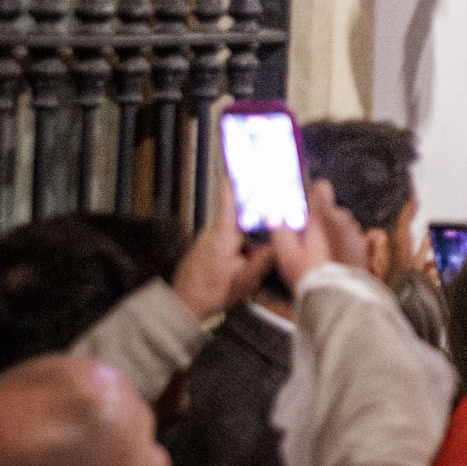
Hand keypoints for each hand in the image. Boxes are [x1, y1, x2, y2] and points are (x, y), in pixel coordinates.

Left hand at [172, 168, 274, 317]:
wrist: (182, 307)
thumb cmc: (212, 293)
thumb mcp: (245, 279)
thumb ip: (265, 258)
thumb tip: (284, 239)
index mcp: (223, 234)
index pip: (230, 197)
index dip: (236, 177)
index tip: (241, 158)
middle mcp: (213, 231)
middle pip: (241, 215)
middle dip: (258, 221)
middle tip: (270, 228)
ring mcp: (208, 239)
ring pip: (237, 231)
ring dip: (249, 242)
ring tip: (251, 262)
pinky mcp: (206, 248)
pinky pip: (229, 241)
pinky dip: (240, 248)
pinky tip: (243, 266)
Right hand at [272, 184, 362, 292]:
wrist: (337, 296)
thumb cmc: (310, 274)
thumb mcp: (286, 253)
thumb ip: (281, 232)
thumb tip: (277, 222)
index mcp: (324, 217)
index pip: (321, 190)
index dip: (314, 193)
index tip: (309, 199)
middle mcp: (344, 222)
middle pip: (332, 212)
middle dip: (322, 221)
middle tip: (309, 238)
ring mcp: (357, 235)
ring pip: (343, 227)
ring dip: (334, 235)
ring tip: (321, 253)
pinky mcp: (364, 251)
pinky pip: (352, 242)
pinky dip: (344, 247)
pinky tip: (334, 260)